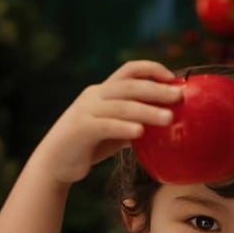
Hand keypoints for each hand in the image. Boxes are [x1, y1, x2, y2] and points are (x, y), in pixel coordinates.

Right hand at [34, 60, 182, 184]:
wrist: (55, 163)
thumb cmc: (88, 146)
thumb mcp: (114, 132)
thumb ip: (133, 123)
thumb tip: (163, 123)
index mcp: (103, 92)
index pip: (129, 71)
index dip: (151, 69)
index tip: (173, 78)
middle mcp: (94, 96)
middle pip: (129, 86)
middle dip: (156, 89)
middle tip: (179, 97)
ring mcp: (86, 111)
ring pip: (121, 105)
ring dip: (146, 110)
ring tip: (169, 118)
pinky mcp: (81, 130)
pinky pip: (106, 125)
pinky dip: (124, 127)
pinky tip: (140, 132)